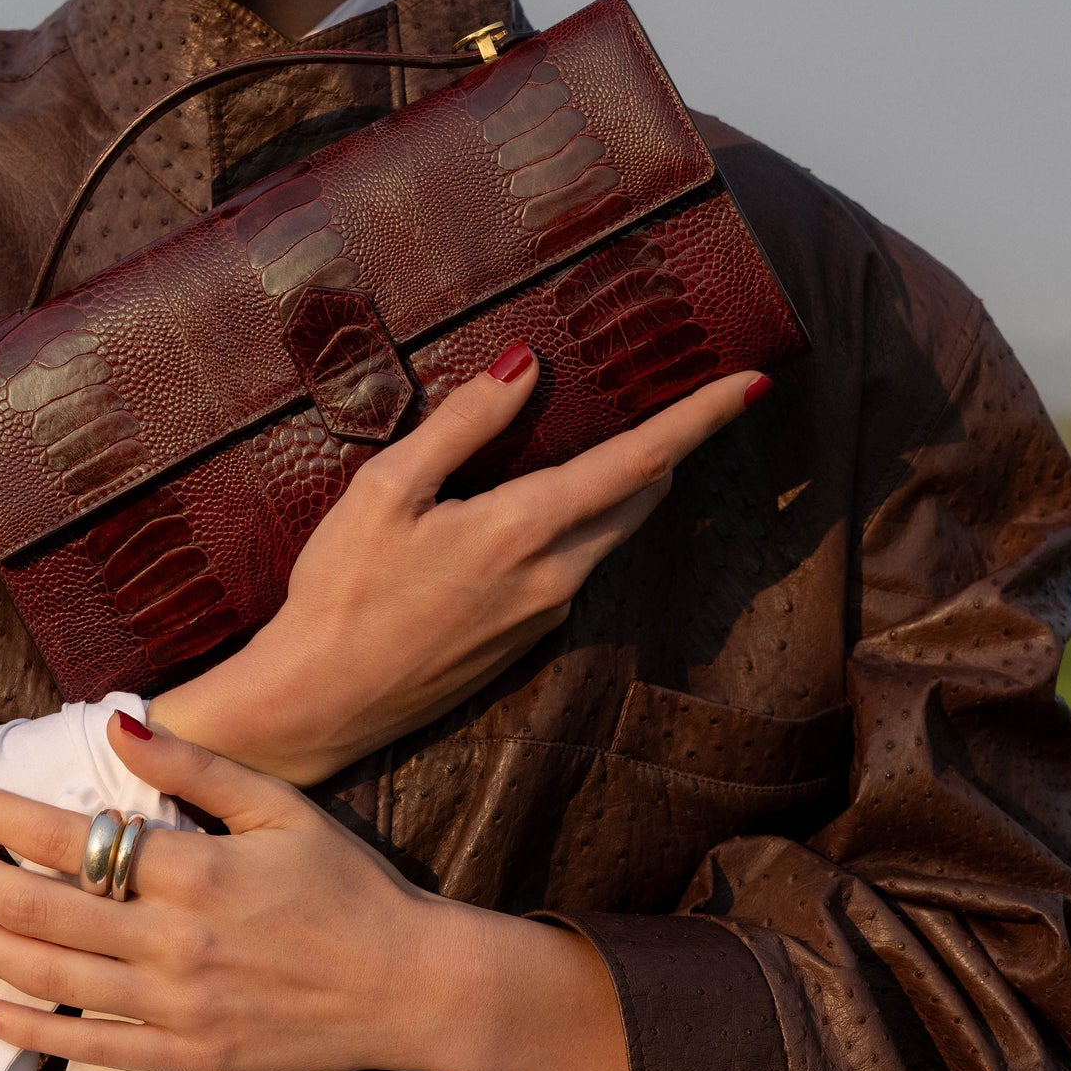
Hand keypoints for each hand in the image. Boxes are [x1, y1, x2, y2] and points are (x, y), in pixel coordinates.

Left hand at [0, 714, 629, 1070]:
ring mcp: (174, 1008)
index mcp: (194, 874)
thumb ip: (196, 769)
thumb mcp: (281, 807)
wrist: (409, 987)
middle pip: (37, 908)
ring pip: (48, 976)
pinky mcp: (184, 1057)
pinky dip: (27, 1031)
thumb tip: (118, 723)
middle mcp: (172, 944)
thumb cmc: (349, 887)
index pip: (67, 838)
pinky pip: (87, 1048)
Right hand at [153, 350, 766, 784]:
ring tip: (613, 438)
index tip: (753, 382)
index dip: (700, 418)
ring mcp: (545, 616)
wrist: (318, 705)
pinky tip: (535, 508)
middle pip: (641, 497)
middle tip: (684, 396)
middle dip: (671, 446)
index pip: (640, 461)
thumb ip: (464, 423)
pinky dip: (579, 526)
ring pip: (611, 534)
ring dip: (624, 486)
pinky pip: (574, 567)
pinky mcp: (526, 642)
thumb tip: (526, 365)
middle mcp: (555, 577)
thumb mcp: (386, 489)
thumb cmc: (339, 592)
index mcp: (524, 530)